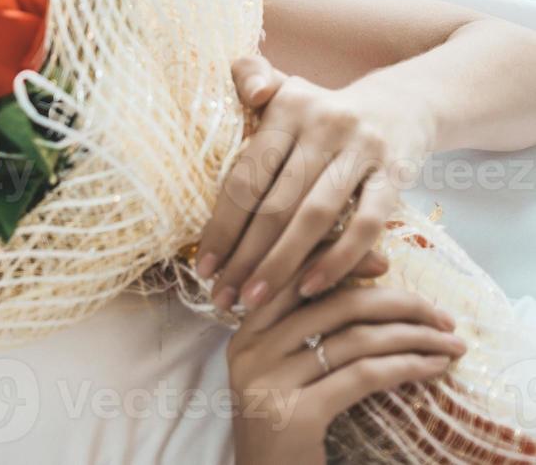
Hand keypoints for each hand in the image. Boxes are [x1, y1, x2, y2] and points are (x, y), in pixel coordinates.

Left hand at [198, 55, 434, 312]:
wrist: (403, 104)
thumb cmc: (322, 111)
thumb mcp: (286, 88)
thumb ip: (251, 78)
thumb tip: (251, 92)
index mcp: (287, 105)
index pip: (245, 175)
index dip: (221, 224)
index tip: (202, 267)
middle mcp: (323, 123)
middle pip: (274, 201)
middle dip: (244, 256)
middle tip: (222, 297)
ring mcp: (362, 149)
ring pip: (314, 216)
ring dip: (281, 264)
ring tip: (255, 300)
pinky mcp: (395, 174)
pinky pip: (367, 224)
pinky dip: (338, 259)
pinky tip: (310, 287)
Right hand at [228, 252, 462, 464]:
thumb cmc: (284, 434)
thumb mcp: (282, 377)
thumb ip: (302, 337)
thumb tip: (366, 293)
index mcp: (246, 333)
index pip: (295, 277)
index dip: (342, 260)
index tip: (387, 261)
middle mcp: (251, 350)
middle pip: (333, 304)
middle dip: (397, 303)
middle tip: (440, 315)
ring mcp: (269, 381)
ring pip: (354, 338)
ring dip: (413, 337)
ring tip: (448, 345)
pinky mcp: (297, 414)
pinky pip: (363, 376)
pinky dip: (405, 367)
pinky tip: (431, 369)